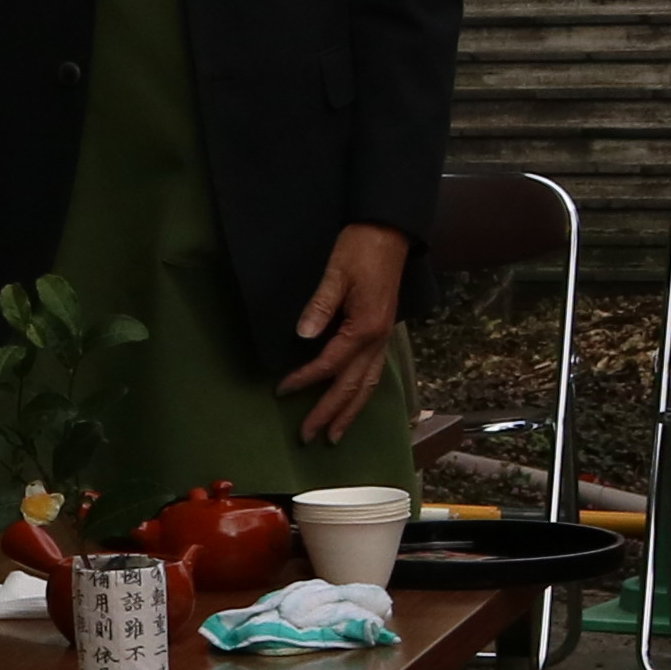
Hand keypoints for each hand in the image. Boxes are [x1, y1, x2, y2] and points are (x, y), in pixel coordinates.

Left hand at [282, 224, 410, 445]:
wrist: (389, 233)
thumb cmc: (360, 249)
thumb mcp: (336, 272)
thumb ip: (320, 305)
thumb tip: (302, 335)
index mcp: (364, 327)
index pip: (330, 363)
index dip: (305, 379)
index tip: (281, 390)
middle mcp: (377, 339)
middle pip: (352, 386)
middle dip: (330, 413)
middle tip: (308, 437)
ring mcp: (383, 338)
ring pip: (368, 385)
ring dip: (351, 412)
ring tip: (335, 435)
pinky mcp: (383, 332)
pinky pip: (375, 372)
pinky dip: (364, 393)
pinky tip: (355, 402)